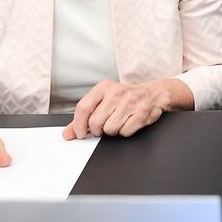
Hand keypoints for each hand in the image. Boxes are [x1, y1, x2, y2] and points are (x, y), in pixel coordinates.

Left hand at [63, 79, 190, 139]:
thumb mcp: (103, 101)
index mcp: (103, 87)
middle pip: (95, 122)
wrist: (153, 94)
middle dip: (98, 130)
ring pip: (110, 129)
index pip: (83, 107)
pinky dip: (125, 132)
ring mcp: (130, 102)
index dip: (79, 125)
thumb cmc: (125, 98)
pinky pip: (125, 132)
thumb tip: (68, 133)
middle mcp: (116, 92)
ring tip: (118, 122)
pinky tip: (129, 122)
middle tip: (103, 128)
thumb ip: (84, 117)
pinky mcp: (142, 112)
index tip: (80, 133)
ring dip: (113, 131)